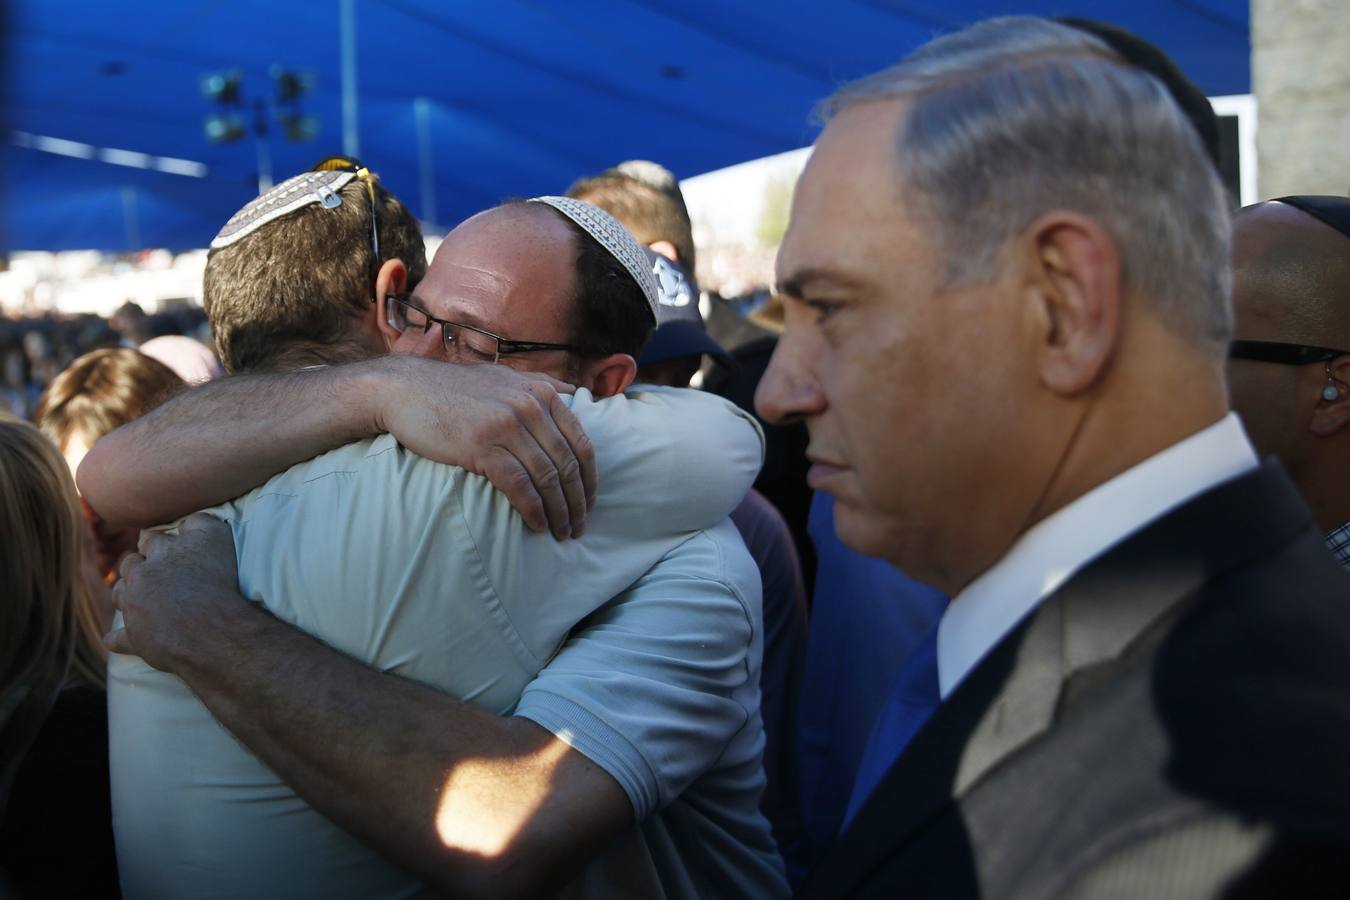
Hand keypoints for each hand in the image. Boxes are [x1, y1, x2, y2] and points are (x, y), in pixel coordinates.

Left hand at [105, 514, 248, 671]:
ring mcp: (135, 609)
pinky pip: (117, 639)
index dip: (156, 542)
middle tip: (149, 571)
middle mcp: (141, 578)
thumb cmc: (219, 580)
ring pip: (120, 596)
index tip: (162, 545)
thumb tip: (184, 521)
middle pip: (130, 566)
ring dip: (126, 595)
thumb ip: (199, 521)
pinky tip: (115, 639)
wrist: (213, 629)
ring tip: (137, 598)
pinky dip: (116, 639)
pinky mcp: (135, 639)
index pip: (151, 539)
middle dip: (136, 566)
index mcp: (159, 552)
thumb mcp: (217, 537)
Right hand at [374, 358, 596, 538]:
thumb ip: (540, 384)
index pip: (581, 442)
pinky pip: (519, 485)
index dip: (589, 478)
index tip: (589, 502)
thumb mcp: (505, 377)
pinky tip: (538, 524)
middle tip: (579, 527)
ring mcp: (507, 425)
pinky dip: (533, 509)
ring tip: (562, 531)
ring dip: (559, 511)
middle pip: (568, 464)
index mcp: (542, 392)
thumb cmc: (455, 389)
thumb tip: (574, 392)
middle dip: (577, 502)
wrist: (405, 389)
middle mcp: (530, 406)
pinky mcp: (482, 446)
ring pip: (547, 478)